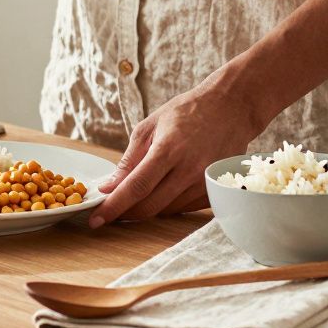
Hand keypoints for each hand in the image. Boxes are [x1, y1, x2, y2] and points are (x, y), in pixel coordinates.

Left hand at [89, 72, 268, 226]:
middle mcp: (189, 170)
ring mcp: (205, 182)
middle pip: (150, 206)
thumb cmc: (186, 112)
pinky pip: (184, 208)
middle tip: (109, 213)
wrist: (232, 107)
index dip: (114, 207)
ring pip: (166, 211)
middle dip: (125, 213)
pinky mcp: (215, 190)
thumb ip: (129, 160)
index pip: (136, 188)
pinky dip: (167, 205)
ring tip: (134, 197)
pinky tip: (161, 191)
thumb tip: (109, 188)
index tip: (96, 219)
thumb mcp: (149, 127)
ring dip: (146, 209)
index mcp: (168, 150)